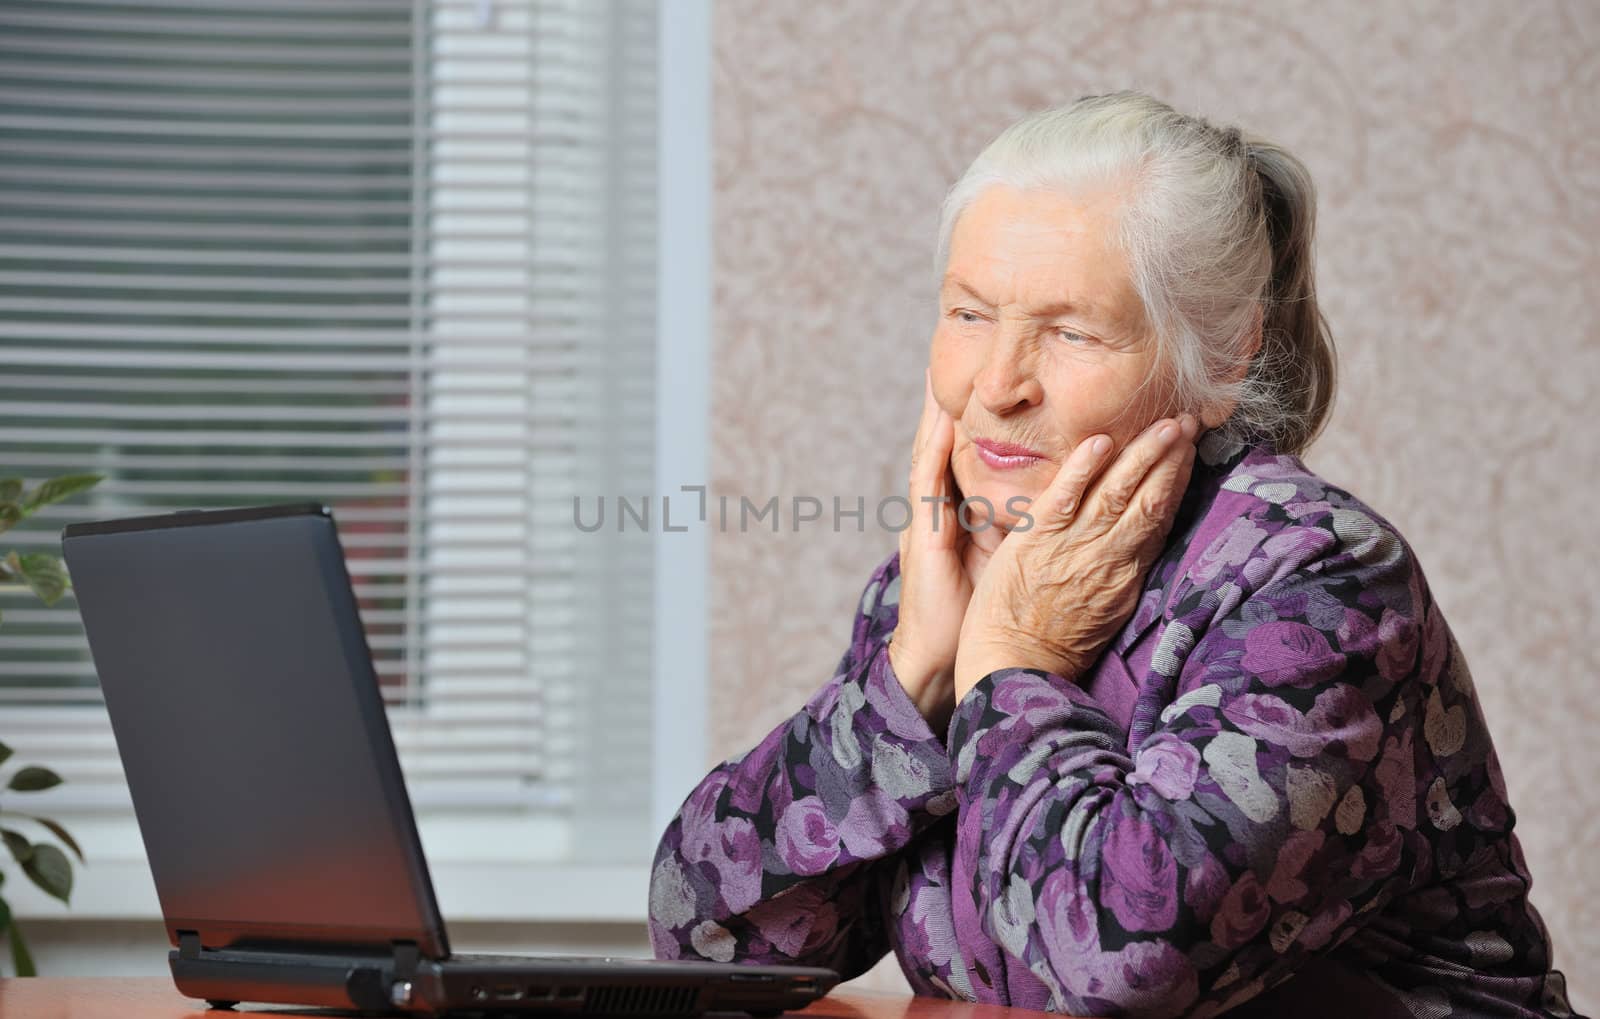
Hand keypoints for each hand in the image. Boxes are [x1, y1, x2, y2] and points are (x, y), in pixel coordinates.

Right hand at [886, 369, 1001, 732]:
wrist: (943, 659)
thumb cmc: (975, 618)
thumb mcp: (1003, 562)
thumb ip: (1017, 530)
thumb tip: (1053, 505)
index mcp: (963, 513)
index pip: (973, 454)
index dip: (985, 416)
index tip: (998, 378)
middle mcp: (945, 509)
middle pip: (953, 442)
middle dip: (957, 398)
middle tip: (970, 349)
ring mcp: (930, 519)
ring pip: (936, 451)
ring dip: (943, 410)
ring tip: (949, 368)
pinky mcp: (925, 535)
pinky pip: (931, 484)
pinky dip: (937, 450)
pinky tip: (944, 419)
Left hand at [952, 413, 1200, 701]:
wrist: (1014, 668)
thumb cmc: (1053, 645)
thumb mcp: (1103, 611)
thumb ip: (1119, 573)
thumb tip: (1136, 543)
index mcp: (1125, 575)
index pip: (1159, 518)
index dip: (1178, 480)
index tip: (1190, 448)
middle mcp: (1109, 559)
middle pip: (1150, 500)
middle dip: (1172, 457)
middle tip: (1189, 420)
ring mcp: (1073, 549)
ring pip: (1118, 494)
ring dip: (1144, 455)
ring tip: (1167, 423)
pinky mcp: (1036, 543)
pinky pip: (1064, 499)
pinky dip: (1083, 469)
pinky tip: (1101, 442)